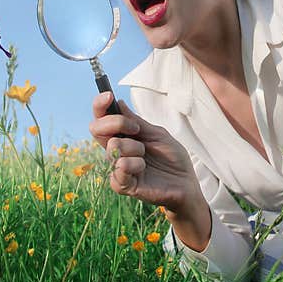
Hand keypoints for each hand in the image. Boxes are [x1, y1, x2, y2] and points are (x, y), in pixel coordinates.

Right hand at [88, 91, 207, 220]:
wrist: (186, 183)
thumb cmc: (172, 158)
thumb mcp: (157, 134)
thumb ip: (137, 122)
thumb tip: (119, 103)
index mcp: (123, 136)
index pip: (101, 119)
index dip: (100, 106)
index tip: (109, 96)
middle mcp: (116, 151)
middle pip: (96, 129)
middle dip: (116, 122)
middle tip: (136, 129)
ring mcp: (118, 167)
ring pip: (112, 148)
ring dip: (134, 148)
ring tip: (146, 156)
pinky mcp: (123, 185)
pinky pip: (119, 169)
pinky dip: (134, 165)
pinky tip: (144, 169)